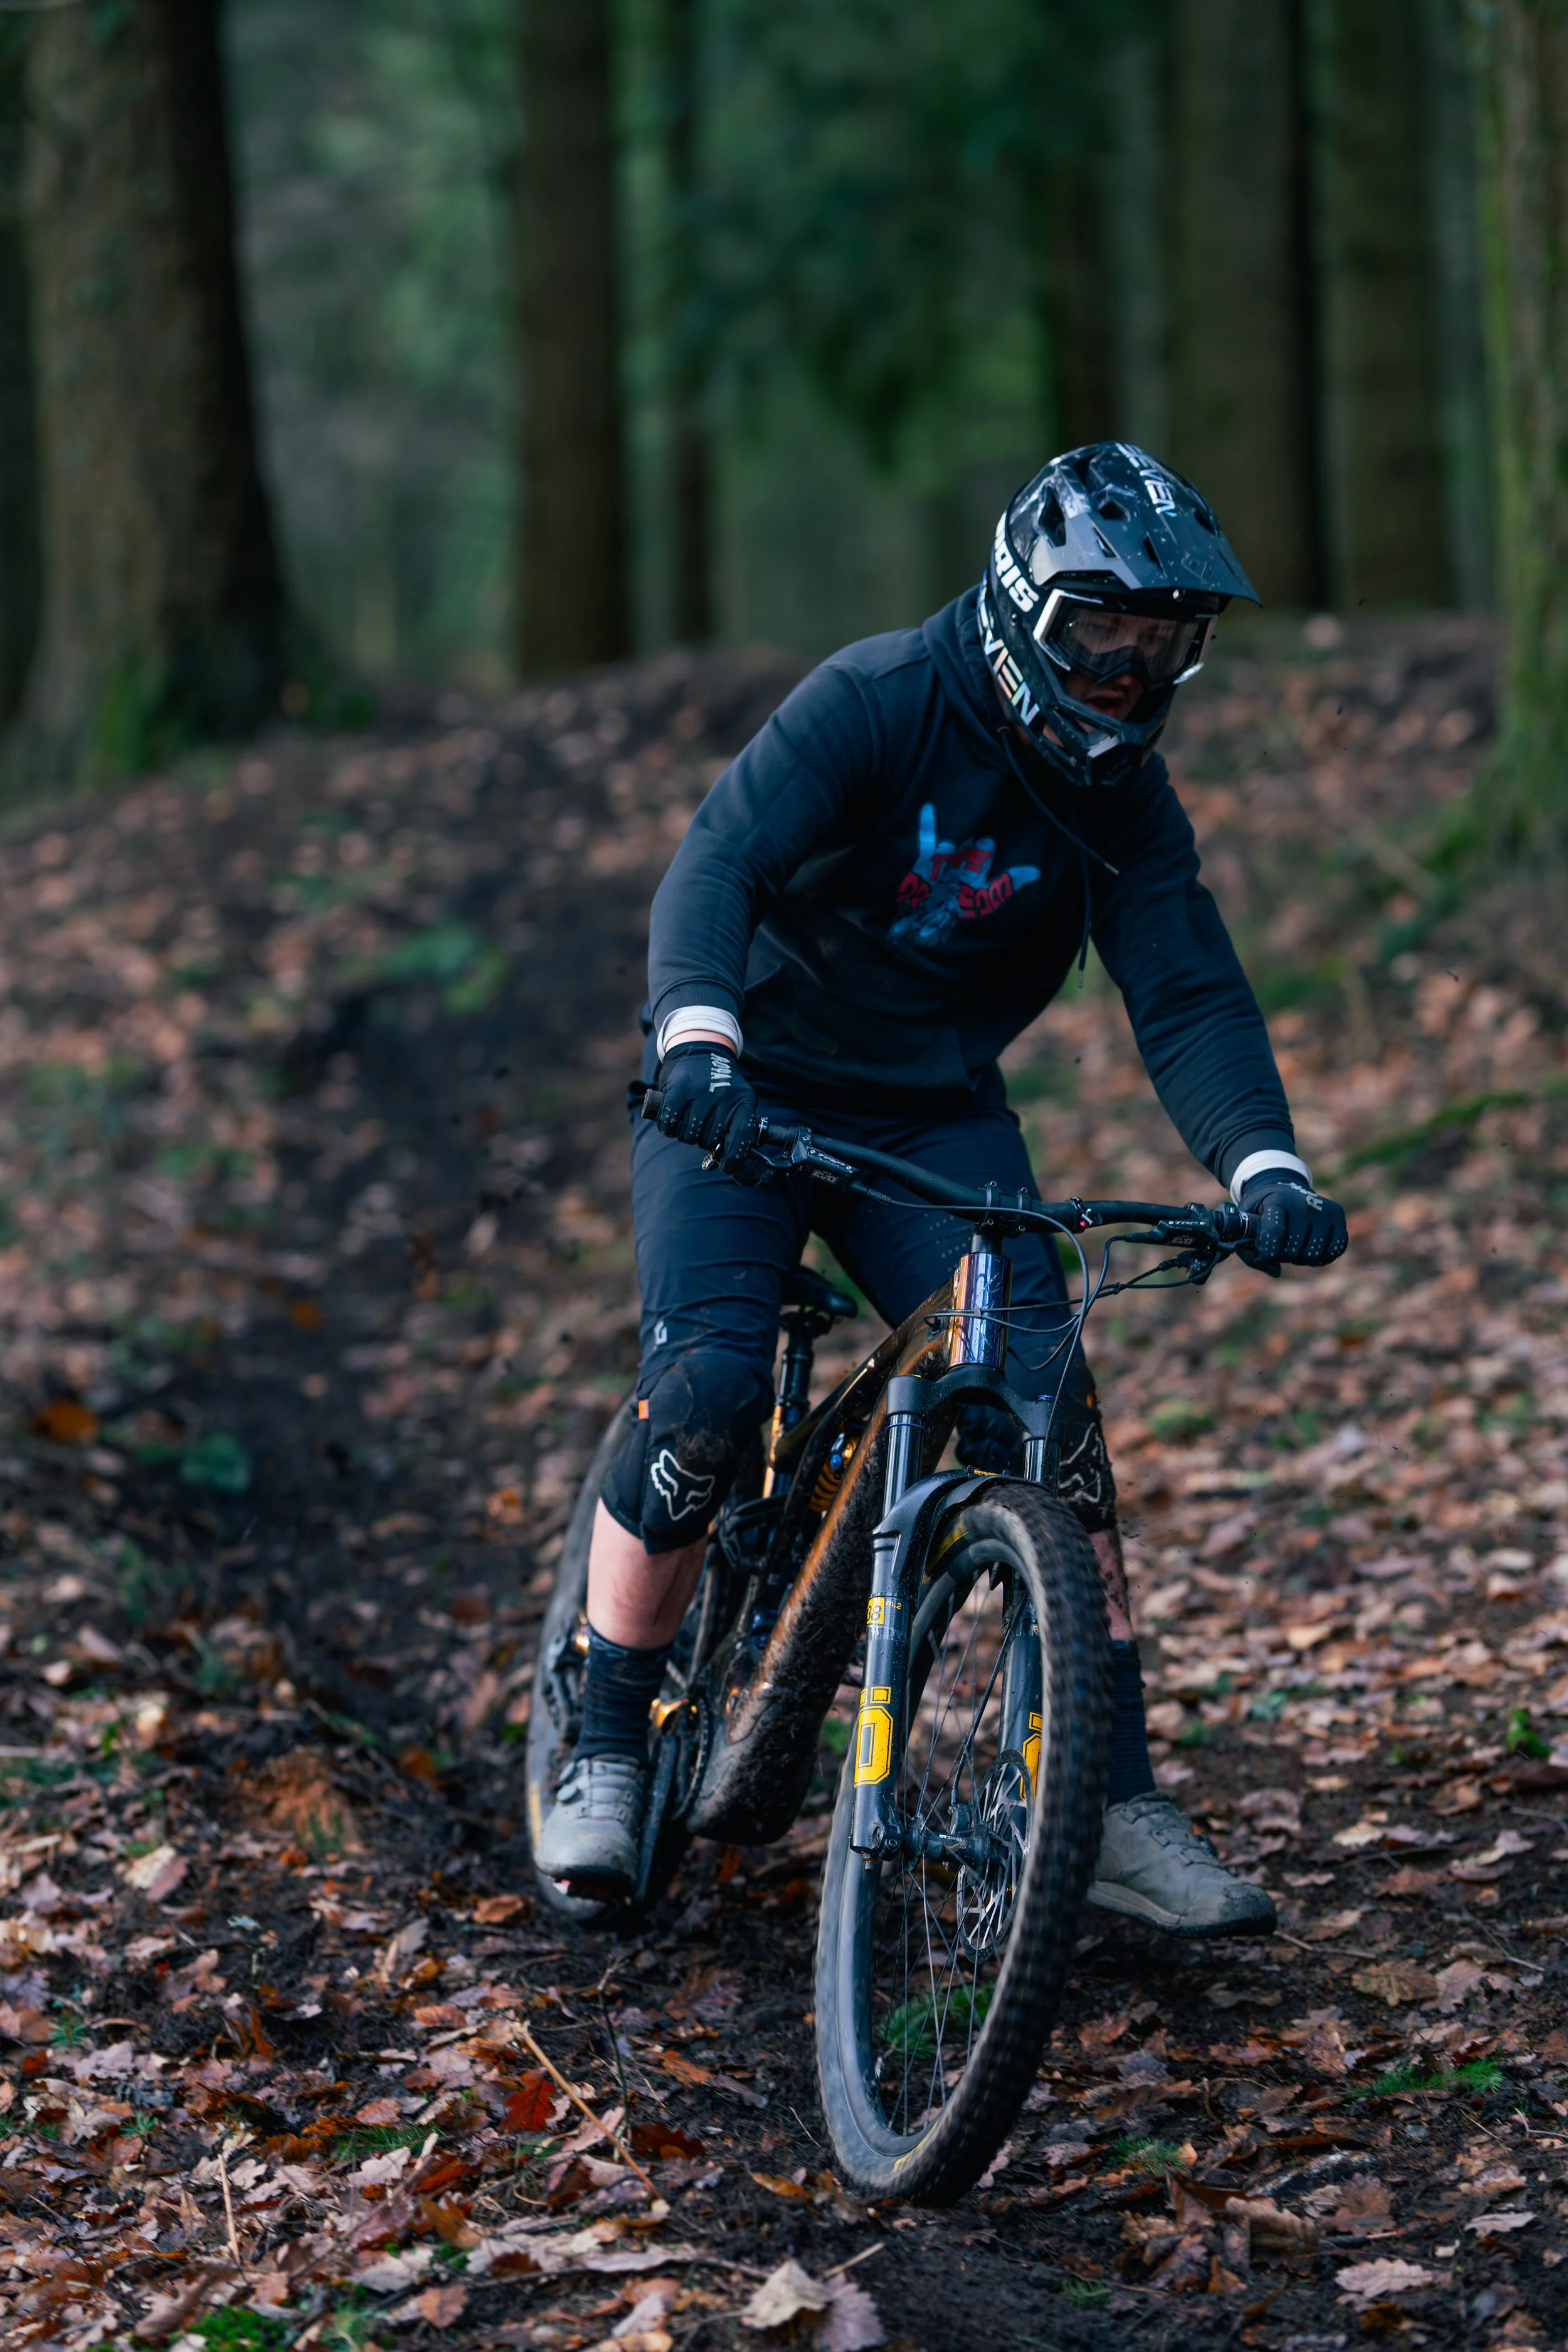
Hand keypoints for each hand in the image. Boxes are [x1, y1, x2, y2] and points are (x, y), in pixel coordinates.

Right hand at [655, 1042, 758, 1172]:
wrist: (701, 1050)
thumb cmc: (719, 1085)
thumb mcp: (737, 1100)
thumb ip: (735, 1127)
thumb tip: (726, 1162)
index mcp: (743, 1100)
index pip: (742, 1137)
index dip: (734, 1158)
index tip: (726, 1167)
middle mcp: (724, 1095)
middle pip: (709, 1140)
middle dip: (704, 1139)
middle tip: (702, 1125)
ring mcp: (700, 1091)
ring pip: (689, 1136)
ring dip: (685, 1134)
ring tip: (688, 1119)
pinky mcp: (678, 1089)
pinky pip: (669, 1124)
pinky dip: (668, 1127)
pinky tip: (672, 1120)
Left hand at [1238, 1170, 1347, 1270]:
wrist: (1284, 1189)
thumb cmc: (1263, 1212)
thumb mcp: (1248, 1225)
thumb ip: (1252, 1253)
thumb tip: (1275, 1271)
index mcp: (1277, 1200)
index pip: (1274, 1233)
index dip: (1268, 1252)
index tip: (1263, 1256)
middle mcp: (1303, 1202)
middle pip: (1293, 1250)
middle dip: (1283, 1256)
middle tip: (1280, 1247)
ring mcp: (1323, 1208)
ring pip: (1313, 1254)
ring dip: (1301, 1259)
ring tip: (1294, 1248)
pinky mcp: (1337, 1215)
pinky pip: (1336, 1249)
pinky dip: (1322, 1258)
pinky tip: (1310, 1250)